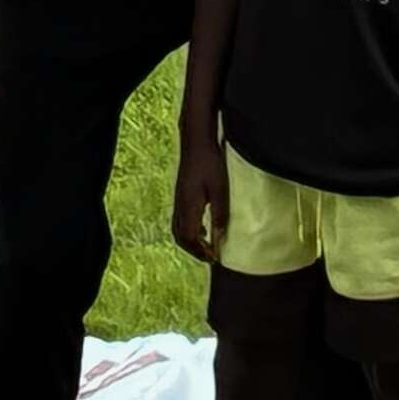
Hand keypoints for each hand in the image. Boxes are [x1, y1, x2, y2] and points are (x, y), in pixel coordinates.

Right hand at [171, 136, 228, 262]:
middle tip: (210, 257)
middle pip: (181, 237)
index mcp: (189, 206)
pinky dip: (189, 231)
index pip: (190, 238)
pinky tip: (203, 228)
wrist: (196, 142)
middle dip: (194, 250)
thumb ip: (220, 214)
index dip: (201, 251)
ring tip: (206, 247)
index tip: (214, 258)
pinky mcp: (181, 195)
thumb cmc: (210, 163)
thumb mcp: (220, 190)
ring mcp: (178, 200)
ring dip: (190, 242)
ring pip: (178, 230)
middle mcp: (180, 206)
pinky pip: (180, 220)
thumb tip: (219, 238)